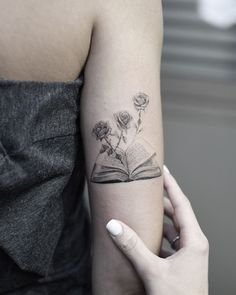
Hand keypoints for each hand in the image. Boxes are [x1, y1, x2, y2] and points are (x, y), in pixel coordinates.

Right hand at [105, 165, 208, 294]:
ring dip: (162, 215)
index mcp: (194, 240)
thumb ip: (132, 246)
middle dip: (163, 197)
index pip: (182, 203)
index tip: (163, 170)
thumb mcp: (152, 270)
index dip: (171, 184)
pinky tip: (149, 232)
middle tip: (149, 185)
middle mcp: (195, 243)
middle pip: (178, 212)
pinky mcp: (183, 261)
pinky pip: (172, 239)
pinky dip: (161, 231)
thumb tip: (114, 225)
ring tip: (147, 205)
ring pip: (175, 226)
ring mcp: (190, 253)